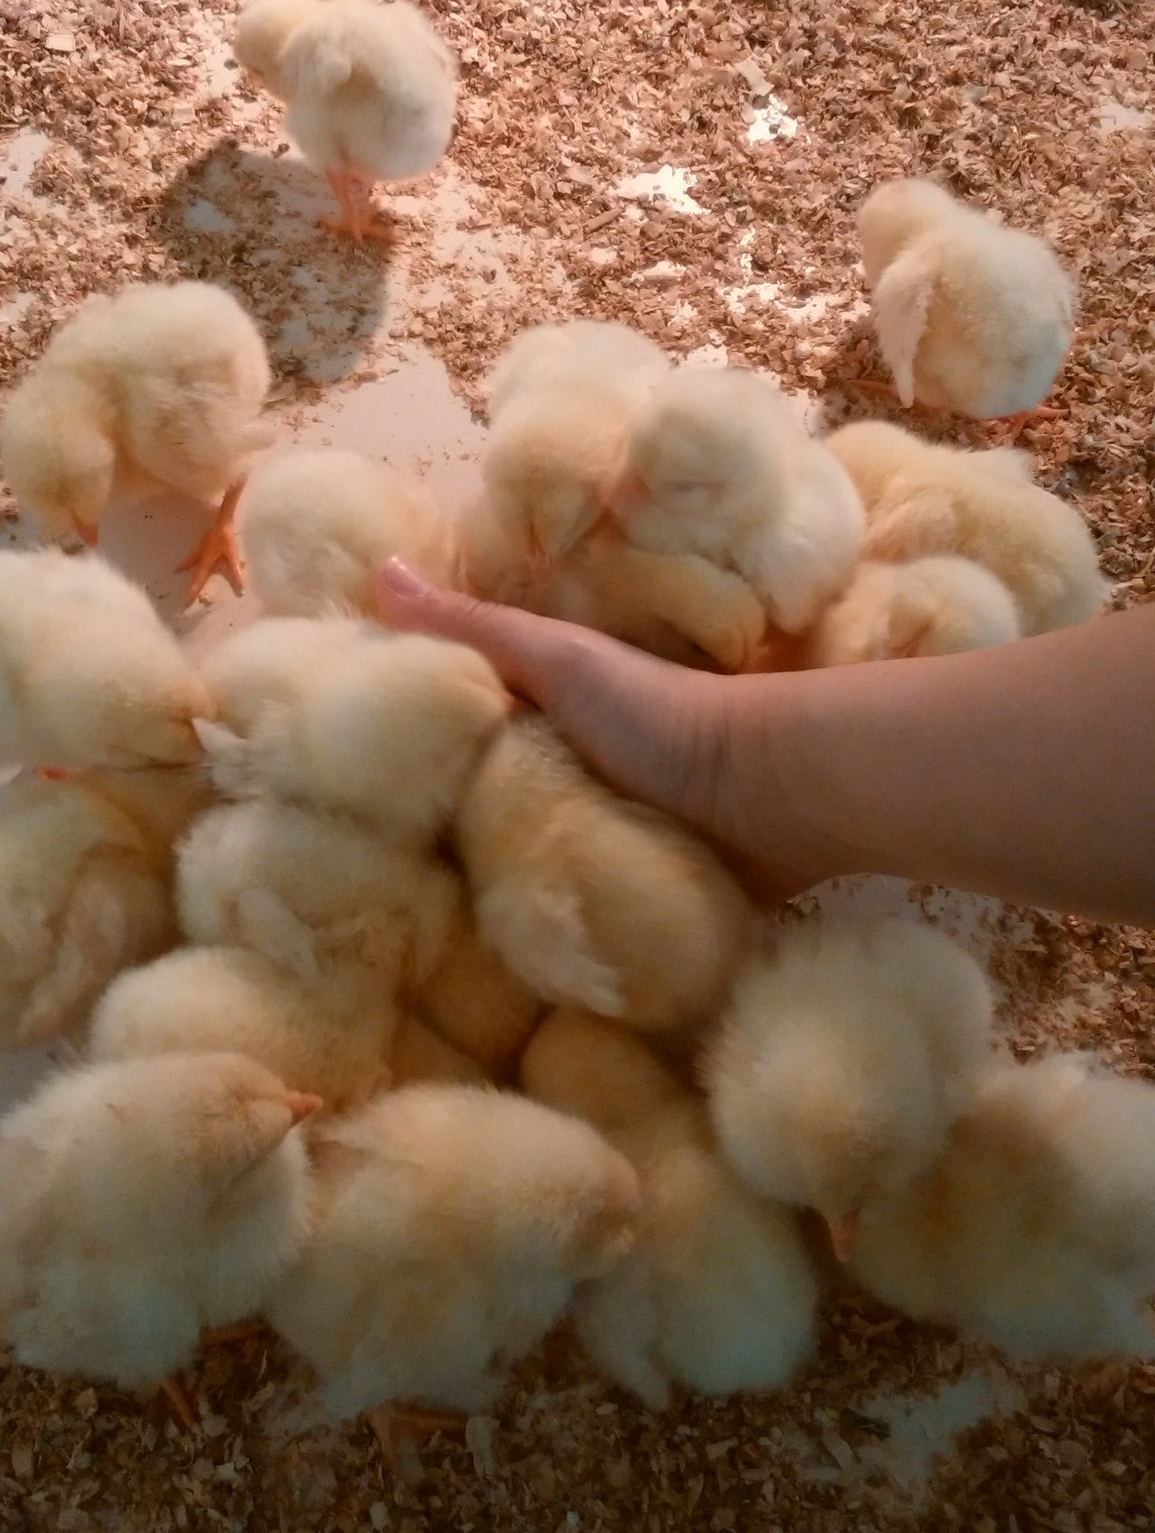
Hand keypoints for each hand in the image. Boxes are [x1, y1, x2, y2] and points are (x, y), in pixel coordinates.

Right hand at [376, 559, 835, 898]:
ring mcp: (591, 835)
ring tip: (398, 929)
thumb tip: (379, 568)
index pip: (449, 734)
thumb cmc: (661, 716)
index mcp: (540, 713)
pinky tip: (471, 964)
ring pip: (507, 864)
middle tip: (354, 874)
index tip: (331, 786)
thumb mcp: (558, 661)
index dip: (397, 754)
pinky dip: (528, 928)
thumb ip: (474, 628)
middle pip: (471, 806)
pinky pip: (558, 913)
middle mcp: (560, 771)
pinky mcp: (621, 892)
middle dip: (424, 836)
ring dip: (472, 890)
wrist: (768, 797)